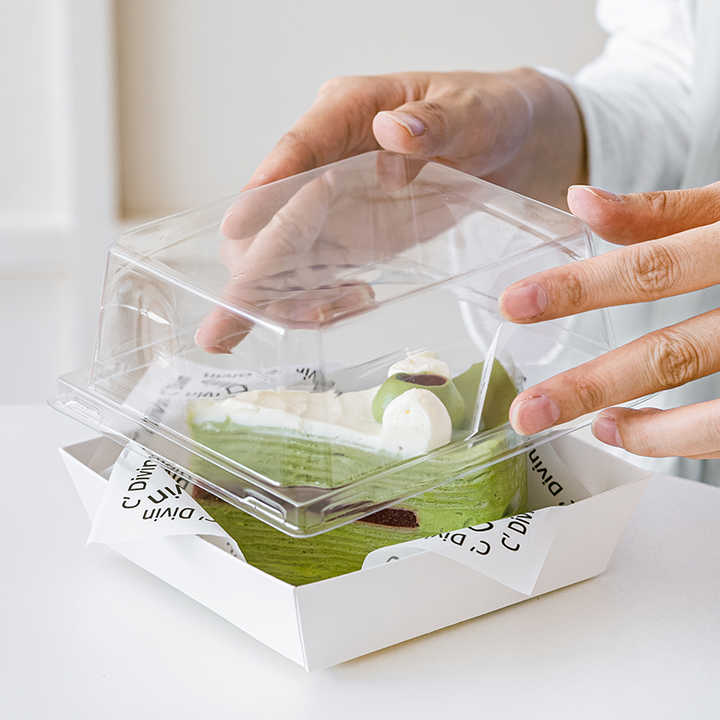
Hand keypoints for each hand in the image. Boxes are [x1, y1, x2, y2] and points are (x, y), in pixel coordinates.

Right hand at [195, 68, 585, 352]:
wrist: (516, 146)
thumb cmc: (491, 112)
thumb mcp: (474, 110)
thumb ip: (436, 122)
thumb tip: (393, 133)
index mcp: (348, 111)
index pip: (296, 148)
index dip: (263, 189)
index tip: (237, 227)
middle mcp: (331, 157)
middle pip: (275, 206)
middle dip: (261, 253)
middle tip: (255, 297)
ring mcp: (340, 200)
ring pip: (292, 245)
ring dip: (282, 286)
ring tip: (283, 320)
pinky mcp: (358, 232)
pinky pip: (328, 266)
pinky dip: (322, 294)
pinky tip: (332, 311)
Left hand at [500, 183, 719, 458]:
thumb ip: (668, 209)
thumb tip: (580, 201)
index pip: (653, 265)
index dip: (581, 288)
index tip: (515, 305)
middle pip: (676, 352)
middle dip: (591, 384)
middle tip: (528, 411)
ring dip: (647, 432)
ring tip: (595, 427)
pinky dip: (690, 438)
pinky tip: (644, 433)